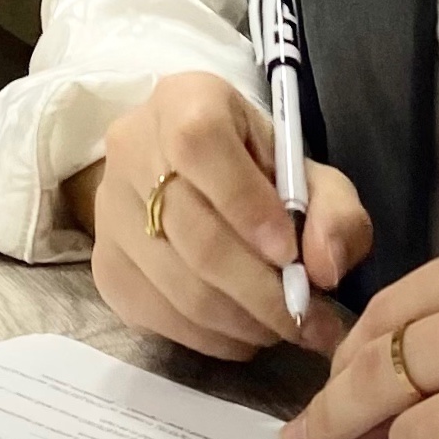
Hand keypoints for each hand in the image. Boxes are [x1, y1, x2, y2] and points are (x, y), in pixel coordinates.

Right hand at [68, 73, 368, 360]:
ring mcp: (109, 210)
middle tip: (309, 321)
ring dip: (242, 322)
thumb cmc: (259, 172)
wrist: (190, 176)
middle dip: (260, 291)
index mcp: (185, 101)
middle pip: (192, 232)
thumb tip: (323, 270)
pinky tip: (244, 331)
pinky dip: (210, 337)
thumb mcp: (312, 176)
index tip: (290, 255)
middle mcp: (131, 148)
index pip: (201, 146)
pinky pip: (157, 315)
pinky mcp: (103, 264)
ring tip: (285, 328)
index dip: (246, 205)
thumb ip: (334, 215)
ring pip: (176, 284)